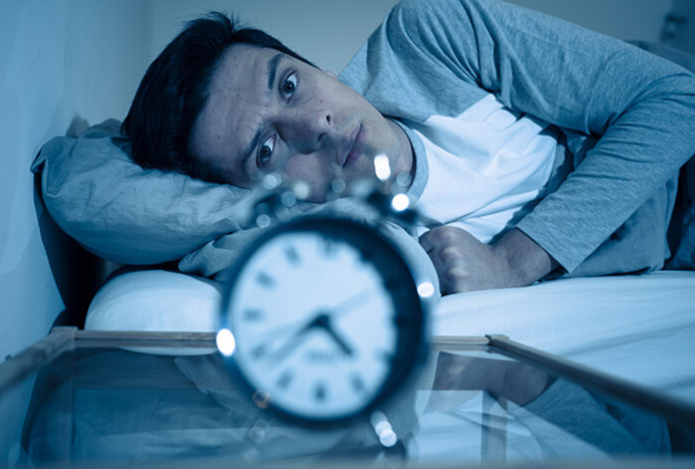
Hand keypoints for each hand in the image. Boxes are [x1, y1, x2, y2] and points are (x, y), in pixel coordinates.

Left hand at [419, 226, 557, 294]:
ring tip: (450, 280)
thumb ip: (432, 241)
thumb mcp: (455, 238)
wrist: (503, 269)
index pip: (417, 246)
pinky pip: (438, 295)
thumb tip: (399, 251)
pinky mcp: (459, 289)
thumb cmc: (474, 255)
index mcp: (445, 234)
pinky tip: (453, 290)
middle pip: (420, 265)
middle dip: (427, 270)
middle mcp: (448, 251)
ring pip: (427, 281)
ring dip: (434, 284)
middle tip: (444, 271)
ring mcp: (453, 271)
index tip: (433, 258)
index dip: (424, 254)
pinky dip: (442, 295)